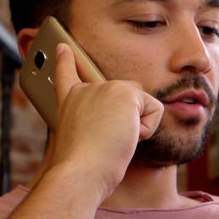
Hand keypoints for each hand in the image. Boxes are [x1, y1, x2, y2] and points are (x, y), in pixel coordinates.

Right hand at [46, 43, 164, 198]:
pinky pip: (155, 110)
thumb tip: (126, 124)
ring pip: (142, 105)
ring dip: (137, 127)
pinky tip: (126, 137)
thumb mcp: (85, 142)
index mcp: (70, 101)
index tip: (63, 47)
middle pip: (127, 98)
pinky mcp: (125, 93)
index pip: (67, 74)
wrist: (81, 171)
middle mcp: (85, 90)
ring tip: (114, 140)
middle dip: (128, 122)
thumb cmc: (83, 168)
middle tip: (108, 142)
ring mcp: (105, 88)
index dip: (66, 60)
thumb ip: (98, 125)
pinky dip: (147, 129)